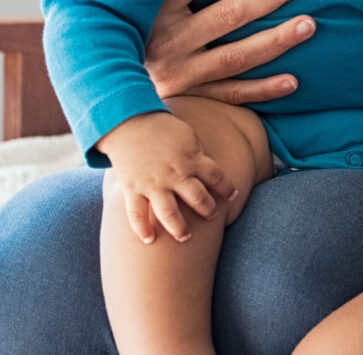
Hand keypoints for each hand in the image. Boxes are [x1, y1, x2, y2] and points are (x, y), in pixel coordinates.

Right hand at [95, 0, 322, 104]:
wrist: (100, 80)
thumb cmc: (120, 9)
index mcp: (153, 1)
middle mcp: (166, 36)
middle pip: (228, 12)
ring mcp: (179, 70)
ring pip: (236, 54)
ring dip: (276, 40)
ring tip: (312, 22)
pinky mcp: (190, 97)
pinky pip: (231, 95)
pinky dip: (262, 90)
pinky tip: (295, 80)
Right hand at [96, 111, 236, 244]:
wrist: (129, 121)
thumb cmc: (162, 128)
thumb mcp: (188, 136)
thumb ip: (198, 155)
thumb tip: (209, 173)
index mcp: (192, 158)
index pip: (217, 177)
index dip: (227, 188)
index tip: (233, 196)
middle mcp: (175, 174)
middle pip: (198, 198)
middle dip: (208, 210)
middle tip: (213, 216)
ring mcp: (153, 183)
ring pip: (170, 212)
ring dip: (179, 227)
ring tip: (186, 237)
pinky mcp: (133, 189)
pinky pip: (137, 214)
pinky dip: (142, 229)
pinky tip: (149, 240)